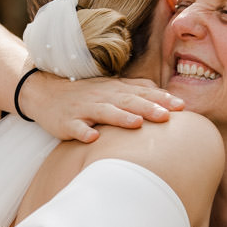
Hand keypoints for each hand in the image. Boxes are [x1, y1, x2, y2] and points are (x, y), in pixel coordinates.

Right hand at [18, 72, 181, 142]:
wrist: (45, 92)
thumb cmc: (85, 93)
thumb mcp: (111, 88)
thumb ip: (136, 89)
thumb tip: (162, 92)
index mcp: (115, 90)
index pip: (142, 93)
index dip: (161, 99)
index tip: (181, 107)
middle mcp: (102, 97)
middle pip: (128, 102)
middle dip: (148, 108)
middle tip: (167, 116)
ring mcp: (84, 109)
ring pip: (104, 112)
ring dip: (120, 118)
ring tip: (137, 123)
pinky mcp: (67, 122)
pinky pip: (76, 127)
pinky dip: (84, 132)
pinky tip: (93, 138)